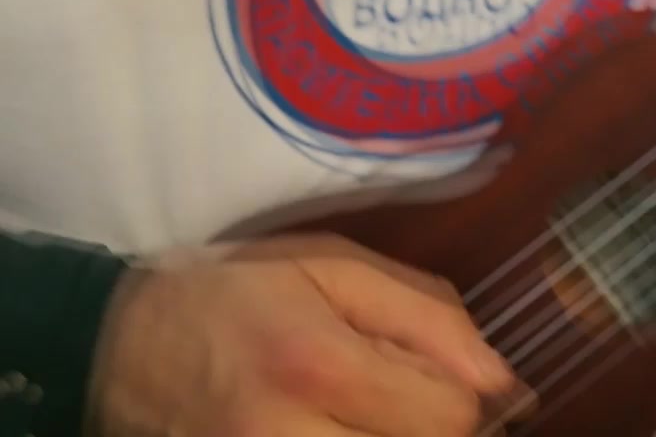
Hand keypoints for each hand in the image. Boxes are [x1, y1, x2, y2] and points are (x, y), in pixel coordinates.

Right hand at [88, 234, 534, 436]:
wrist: (117, 342)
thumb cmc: (237, 291)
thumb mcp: (334, 268)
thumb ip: (428, 316)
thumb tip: (503, 379)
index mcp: (319, 365)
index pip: (451, 416)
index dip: (462, 394)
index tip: (431, 373)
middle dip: (431, 427)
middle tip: (396, 394)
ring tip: (366, 412)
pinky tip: (340, 427)